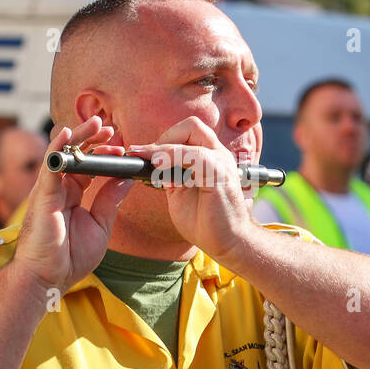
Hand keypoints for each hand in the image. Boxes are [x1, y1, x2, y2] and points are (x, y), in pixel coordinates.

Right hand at [13, 117, 135, 292]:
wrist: (49, 278)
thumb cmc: (70, 257)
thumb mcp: (100, 226)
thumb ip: (110, 201)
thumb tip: (126, 179)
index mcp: (73, 194)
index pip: (89, 166)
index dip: (104, 154)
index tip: (122, 148)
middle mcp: (59, 188)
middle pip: (76, 154)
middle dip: (92, 138)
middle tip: (110, 128)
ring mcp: (49, 189)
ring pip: (63, 153)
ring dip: (79, 135)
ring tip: (97, 123)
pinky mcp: (42, 194)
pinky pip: (49, 165)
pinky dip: (58, 148)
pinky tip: (66, 133)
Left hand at [128, 117, 254, 262]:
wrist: (228, 243)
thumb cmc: (206, 222)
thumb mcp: (180, 193)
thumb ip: (169, 176)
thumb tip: (151, 164)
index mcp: (210, 158)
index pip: (187, 132)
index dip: (163, 140)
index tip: (141, 155)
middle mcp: (218, 155)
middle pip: (191, 125)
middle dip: (164, 137)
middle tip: (147, 157)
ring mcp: (221, 162)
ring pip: (191, 133)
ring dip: (162, 146)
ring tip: (145, 159)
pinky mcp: (219, 173)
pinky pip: (193, 154)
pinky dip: (172, 156)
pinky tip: (158, 167)